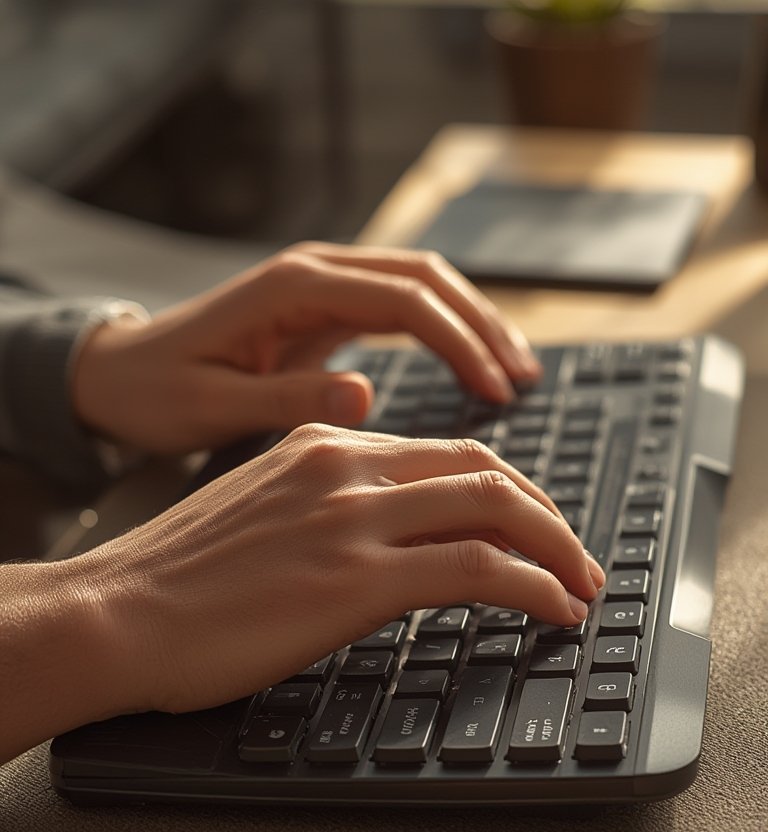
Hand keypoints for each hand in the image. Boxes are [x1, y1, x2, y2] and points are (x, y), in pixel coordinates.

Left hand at [71, 243, 540, 452]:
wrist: (119, 375)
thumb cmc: (156, 393)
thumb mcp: (210, 406)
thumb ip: (284, 398)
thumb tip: (365, 394)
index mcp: (292, 289)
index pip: (405, 299)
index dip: (460, 342)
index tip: (496, 390)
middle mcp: (314, 273)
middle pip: (427, 278)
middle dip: (483, 325)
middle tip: (522, 381)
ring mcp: (321, 287)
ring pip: (422, 286)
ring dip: (473, 323)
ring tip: (516, 372)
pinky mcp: (324, 310)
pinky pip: (401, 308)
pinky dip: (444, 332)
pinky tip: (469, 364)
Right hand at [76, 427, 603, 717]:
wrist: (115, 613)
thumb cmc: (176, 579)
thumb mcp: (259, 512)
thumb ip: (323, 506)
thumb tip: (376, 539)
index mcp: (323, 443)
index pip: (445, 455)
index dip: (506, 491)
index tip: (532, 528)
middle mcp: (346, 465)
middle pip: (486, 471)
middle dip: (547, 514)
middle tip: (575, 557)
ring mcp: (354, 517)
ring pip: (498, 508)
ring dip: (557, 549)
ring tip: (581, 587)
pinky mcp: (357, 577)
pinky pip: (479, 567)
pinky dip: (534, 585)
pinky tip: (555, 610)